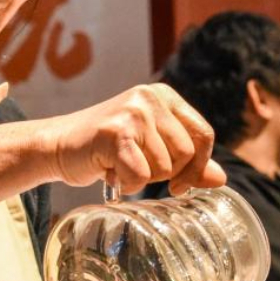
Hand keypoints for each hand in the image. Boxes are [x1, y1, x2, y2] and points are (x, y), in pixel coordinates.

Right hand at [39, 84, 225, 195]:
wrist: (58, 145)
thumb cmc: (106, 149)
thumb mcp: (152, 150)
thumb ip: (188, 162)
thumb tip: (221, 179)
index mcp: (165, 96)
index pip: (204, 135)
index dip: (197, 166)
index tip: (180, 184)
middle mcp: (150, 98)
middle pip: (186, 154)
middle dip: (164, 173)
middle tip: (136, 167)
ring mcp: (133, 113)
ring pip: (164, 168)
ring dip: (143, 179)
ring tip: (120, 165)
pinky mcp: (115, 133)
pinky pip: (140, 176)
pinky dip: (127, 185)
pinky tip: (110, 172)